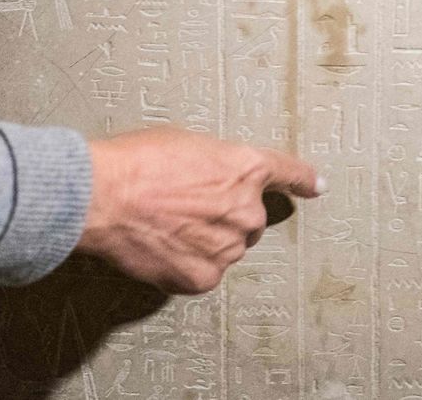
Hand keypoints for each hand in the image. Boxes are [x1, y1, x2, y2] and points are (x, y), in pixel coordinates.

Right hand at [74, 126, 322, 294]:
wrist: (104, 196)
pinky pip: (203, 273)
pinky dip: (185, 265)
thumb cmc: (137, 162)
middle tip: (183, 208)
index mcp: (246, 168)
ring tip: (164, 226)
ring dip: (204, 241)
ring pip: (225, 248)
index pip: (288, 173)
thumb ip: (215, 165)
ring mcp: (228, 248)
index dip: (303, 180)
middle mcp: (247, 211)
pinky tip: (160, 248)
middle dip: (223, 216)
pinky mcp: (205, 278)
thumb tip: (212, 182)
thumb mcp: (187, 144)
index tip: (317, 186)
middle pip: (248, 220)